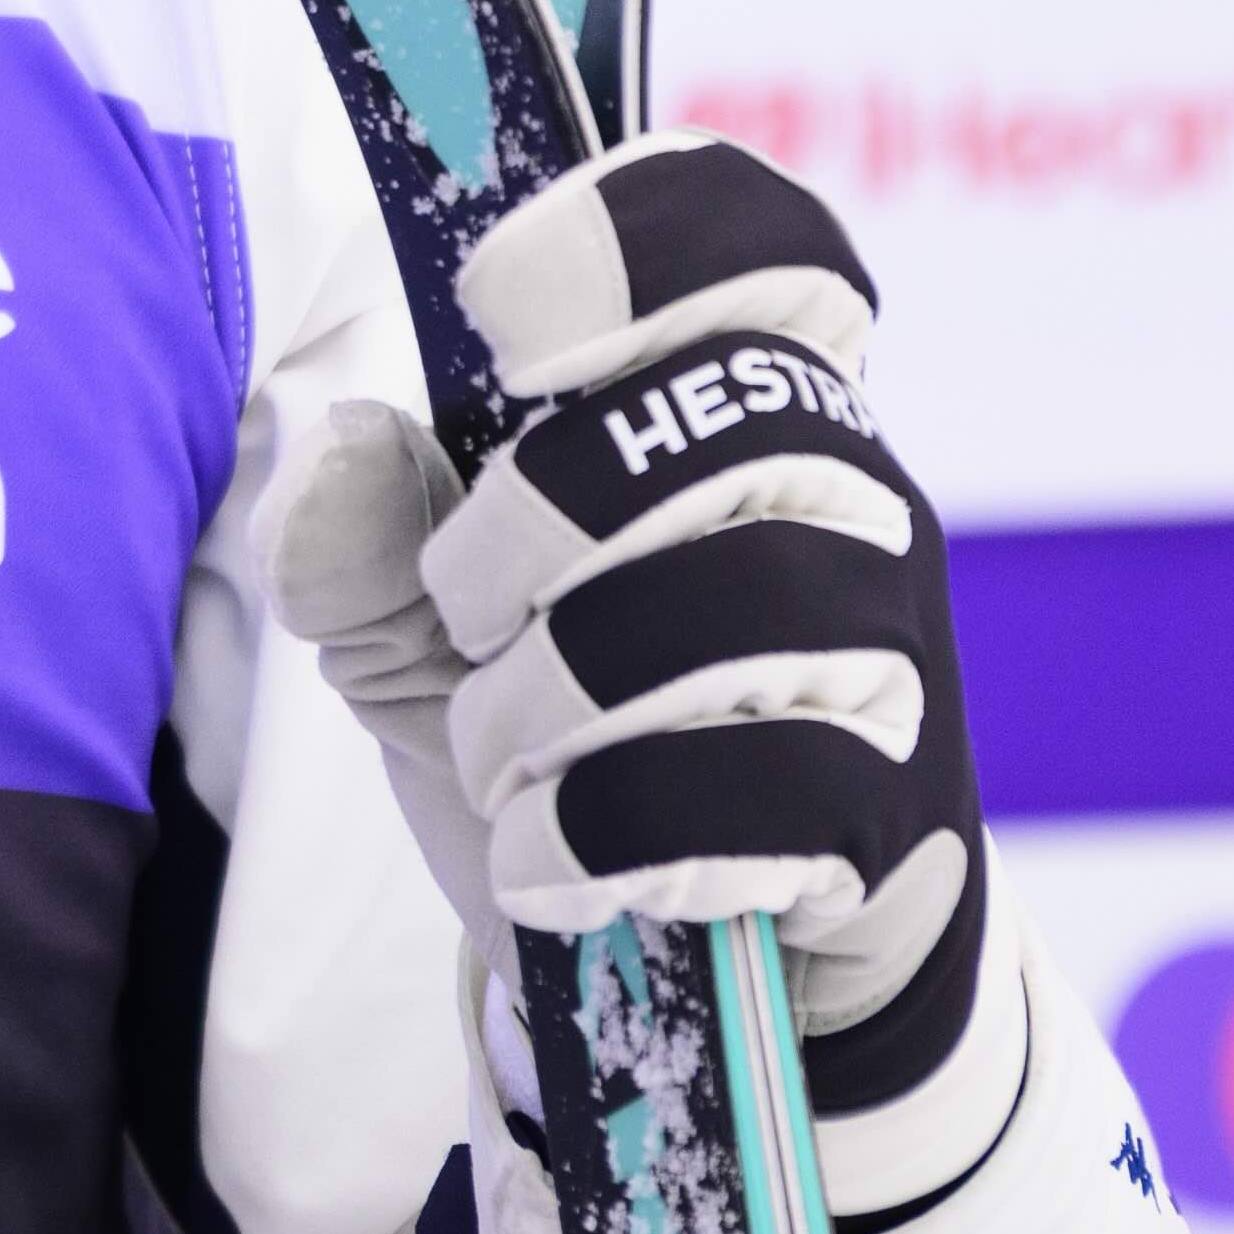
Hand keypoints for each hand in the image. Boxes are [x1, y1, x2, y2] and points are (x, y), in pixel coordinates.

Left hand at [250, 135, 987, 1104]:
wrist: (730, 990)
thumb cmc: (588, 763)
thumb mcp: (429, 648)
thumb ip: (358, 545)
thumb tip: (332, 447)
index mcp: (747, 416)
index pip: (768, 247)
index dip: (635, 244)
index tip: (504, 319)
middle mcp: (851, 505)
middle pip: (712, 422)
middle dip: (531, 530)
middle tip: (471, 622)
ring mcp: (891, 657)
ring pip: (737, 604)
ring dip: (557, 697)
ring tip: (502, 764)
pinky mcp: (900, 815)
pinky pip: (766, 784)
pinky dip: (610, 829)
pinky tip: (548, 866)